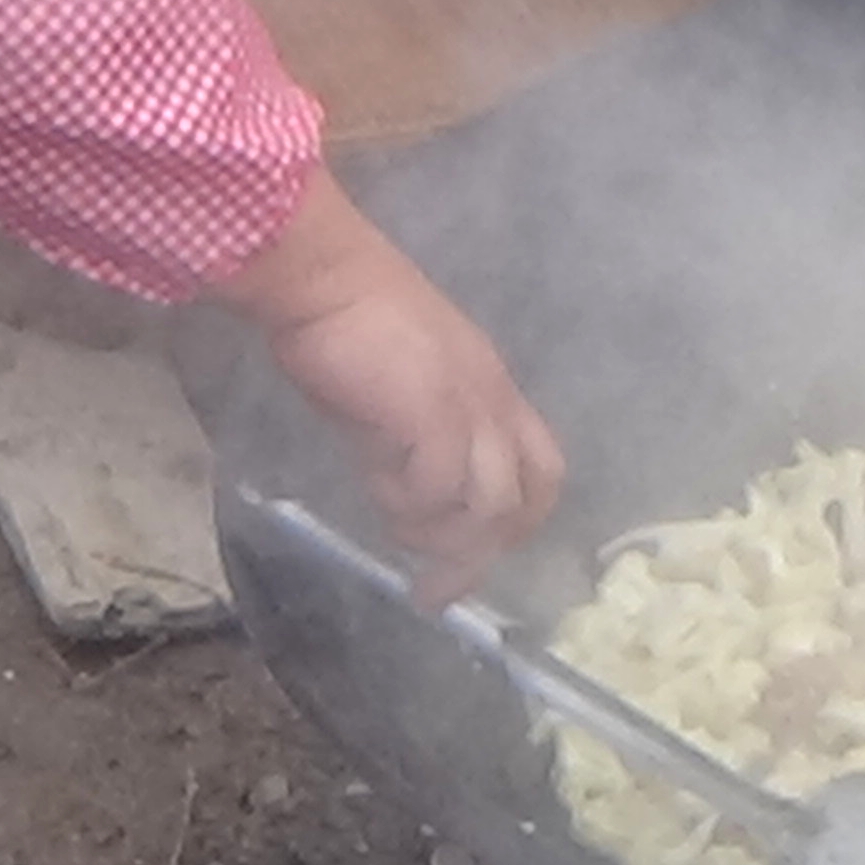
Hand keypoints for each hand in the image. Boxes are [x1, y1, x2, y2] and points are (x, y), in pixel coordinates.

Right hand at [214, 174, 562, 601]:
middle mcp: (495, 399)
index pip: (541, 471)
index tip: (471, 556)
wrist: (322, 278)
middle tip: (437, 586)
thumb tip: (405, 499)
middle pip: (530, 495)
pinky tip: (375, 486)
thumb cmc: (348, 324)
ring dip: (440, 535)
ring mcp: (470, 404)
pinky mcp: (434, 411)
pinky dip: (409, 502)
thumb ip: (411, 444)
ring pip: (490, 503)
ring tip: (395, 532)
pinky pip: (439, 485)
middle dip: (485, 549)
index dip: (516, 521)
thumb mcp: (395, 396)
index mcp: (493, 391)